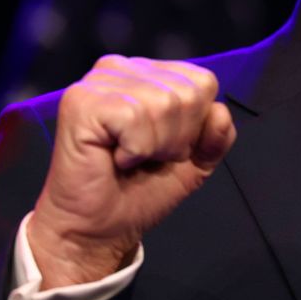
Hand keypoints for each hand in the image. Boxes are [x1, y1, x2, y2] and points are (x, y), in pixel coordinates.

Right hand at [28, 55, 236, 287]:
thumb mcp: (195, 161)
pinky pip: (135, 116)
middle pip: (188, 92)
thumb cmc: (138, 192)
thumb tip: (219, 112)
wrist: (99, 230)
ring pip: (164, 103)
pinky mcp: (81, 101)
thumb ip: (217, 134)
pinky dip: (135, 149)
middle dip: (176, 138)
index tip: (166, 147)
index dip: (196, 126)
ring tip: (130, 157)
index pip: (203, 82)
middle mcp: (121, 69)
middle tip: (145, 156)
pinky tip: (115, 157)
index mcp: (148, 74)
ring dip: (154, 146)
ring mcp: (98, 82)